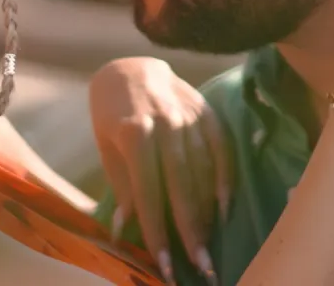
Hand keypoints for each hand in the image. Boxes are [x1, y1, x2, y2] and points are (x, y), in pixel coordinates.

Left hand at [88, 57, 229, 279]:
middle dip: (190, 228)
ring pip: (203, 170)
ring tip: (209, 245)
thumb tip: (126, 230)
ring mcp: (189, 116)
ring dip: (207, 211)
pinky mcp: (208, 112)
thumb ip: (123, 186)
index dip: (156, 229)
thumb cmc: (111, 115)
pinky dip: (225, 179)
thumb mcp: (107, 148)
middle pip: (181, 185)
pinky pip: (222, 149)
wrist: (129, 68)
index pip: (148, 191)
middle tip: (199, 264)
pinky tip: (225, 208)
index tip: (163, 263)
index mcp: (134, 132)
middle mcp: (165, 123)